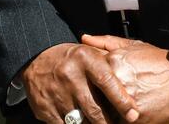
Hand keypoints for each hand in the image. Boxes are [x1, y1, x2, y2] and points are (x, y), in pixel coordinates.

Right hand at [20, 42, 139, 123]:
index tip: (133, 114)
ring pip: (81, 121)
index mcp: (85, 58)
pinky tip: (81, 122)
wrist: (36, 57)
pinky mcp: (45, 108)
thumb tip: (130, 88)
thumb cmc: (72, 58)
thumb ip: (109, 66)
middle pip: (95, 109)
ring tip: (100, 123)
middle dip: (108, 122)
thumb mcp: (90, 52)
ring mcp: (56, 93)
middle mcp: (70, 75)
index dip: (121, 100)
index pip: (107, 81)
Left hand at [81, 34, 168, 123]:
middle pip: (90, 98)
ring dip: (101, 117)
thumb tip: (84, 38)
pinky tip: (120, 120)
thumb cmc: (162, 63)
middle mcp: (115, 81)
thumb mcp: (135, 45)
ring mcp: (124, 101)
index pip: (85, 76)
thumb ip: (107, 42)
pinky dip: (115, 123)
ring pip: (101, 115)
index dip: (83, 85)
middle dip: (89, 104)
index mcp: (112, 62)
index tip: (81, 89)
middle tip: (88, 109)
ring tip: (104, 116)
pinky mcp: (134, 118)